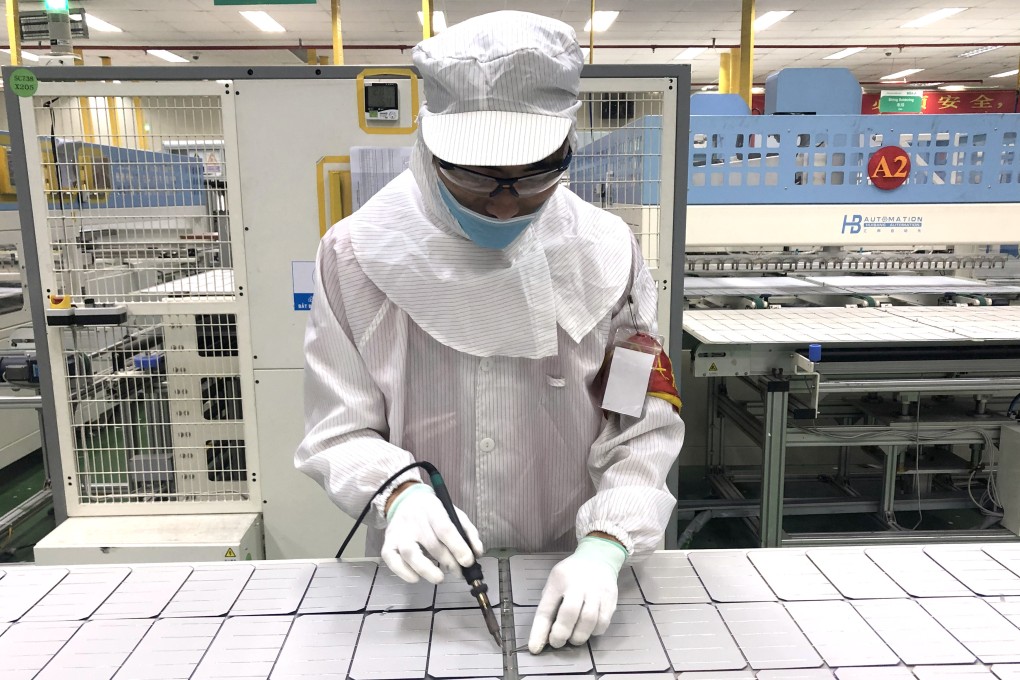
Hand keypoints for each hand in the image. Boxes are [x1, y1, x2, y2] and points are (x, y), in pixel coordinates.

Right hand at [381, 483, 482, 584]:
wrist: (404, 500)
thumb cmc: (433, 510)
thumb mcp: (453, 512)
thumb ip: (468, 531)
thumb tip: (477, 553)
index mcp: (432, 509)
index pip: (445, 529)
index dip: (458, 547)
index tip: (468, 561)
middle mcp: (413, 520)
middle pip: (432, 544)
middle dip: (449, 562)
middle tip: (459, 572)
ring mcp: (398, 532)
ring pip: (410, 554)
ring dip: (427, 570)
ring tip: (439, 578)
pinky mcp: (387, 543)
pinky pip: (392, 561)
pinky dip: (404, 573)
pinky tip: (417, 578)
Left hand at [528, 536, 627, 653]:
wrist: (598, 557)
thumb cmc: (571, 575)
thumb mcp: (555, 583)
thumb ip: (549, 606)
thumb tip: (543, 636)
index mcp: (558, 580)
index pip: (546, 608)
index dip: (539, 631)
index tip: (535, 648)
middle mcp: (578, 584)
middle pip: (570, 613)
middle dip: (562, 633)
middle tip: (557, 642)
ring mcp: (597, 590)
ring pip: (589, 620)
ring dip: (579, 636)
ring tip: (574, 638)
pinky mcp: (611, 598)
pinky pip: (603, 622)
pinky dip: (594, 631)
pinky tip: (589, 630)